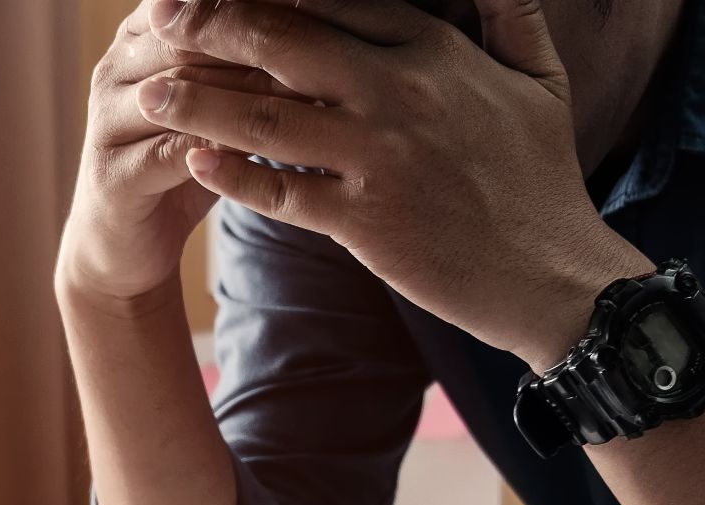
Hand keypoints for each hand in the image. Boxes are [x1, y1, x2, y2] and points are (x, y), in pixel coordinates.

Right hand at [59, 3, 301, 308]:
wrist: (127, 243)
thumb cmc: (185, 161)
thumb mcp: (220, 103)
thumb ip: (249, 62)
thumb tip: (323, 30)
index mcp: (143, 35)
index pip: (198, 3)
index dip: (256, 11)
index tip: (318, 21)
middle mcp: (117, 67)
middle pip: (191, 37)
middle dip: (259, 43)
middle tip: (323, 53)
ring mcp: (108, 119)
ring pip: (181, 88)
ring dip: (246, 92)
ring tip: (307, 96)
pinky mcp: (113, 174)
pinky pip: (172, 152)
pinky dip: (221, 150)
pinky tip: (269, 153)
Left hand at [135, 0, 639, 366]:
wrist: (555, 278)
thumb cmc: (545, 182)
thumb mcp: (542, 82)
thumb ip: (512, 14)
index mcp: (435, 49)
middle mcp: (400, 93)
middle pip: (284, 40)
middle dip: (211, 24)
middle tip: (160, 17)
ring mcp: (379, 158)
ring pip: (267, 115)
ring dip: (198, 101)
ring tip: (148, 94)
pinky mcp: (365, 223)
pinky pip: (280, 191)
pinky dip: (231, 175)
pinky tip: (192, 160)